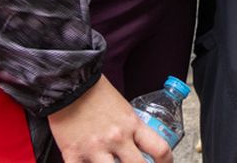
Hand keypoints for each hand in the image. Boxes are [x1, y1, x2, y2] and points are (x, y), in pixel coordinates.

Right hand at [47, 76, 171, 162]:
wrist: (70, 82)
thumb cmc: (95, 91)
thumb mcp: (123, 107)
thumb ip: (130, 126)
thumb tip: (136, 142)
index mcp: (132, 124)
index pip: (160, 149)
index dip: (166, 162)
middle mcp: (117, 138)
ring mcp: (95, 148)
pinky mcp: (73, 153)